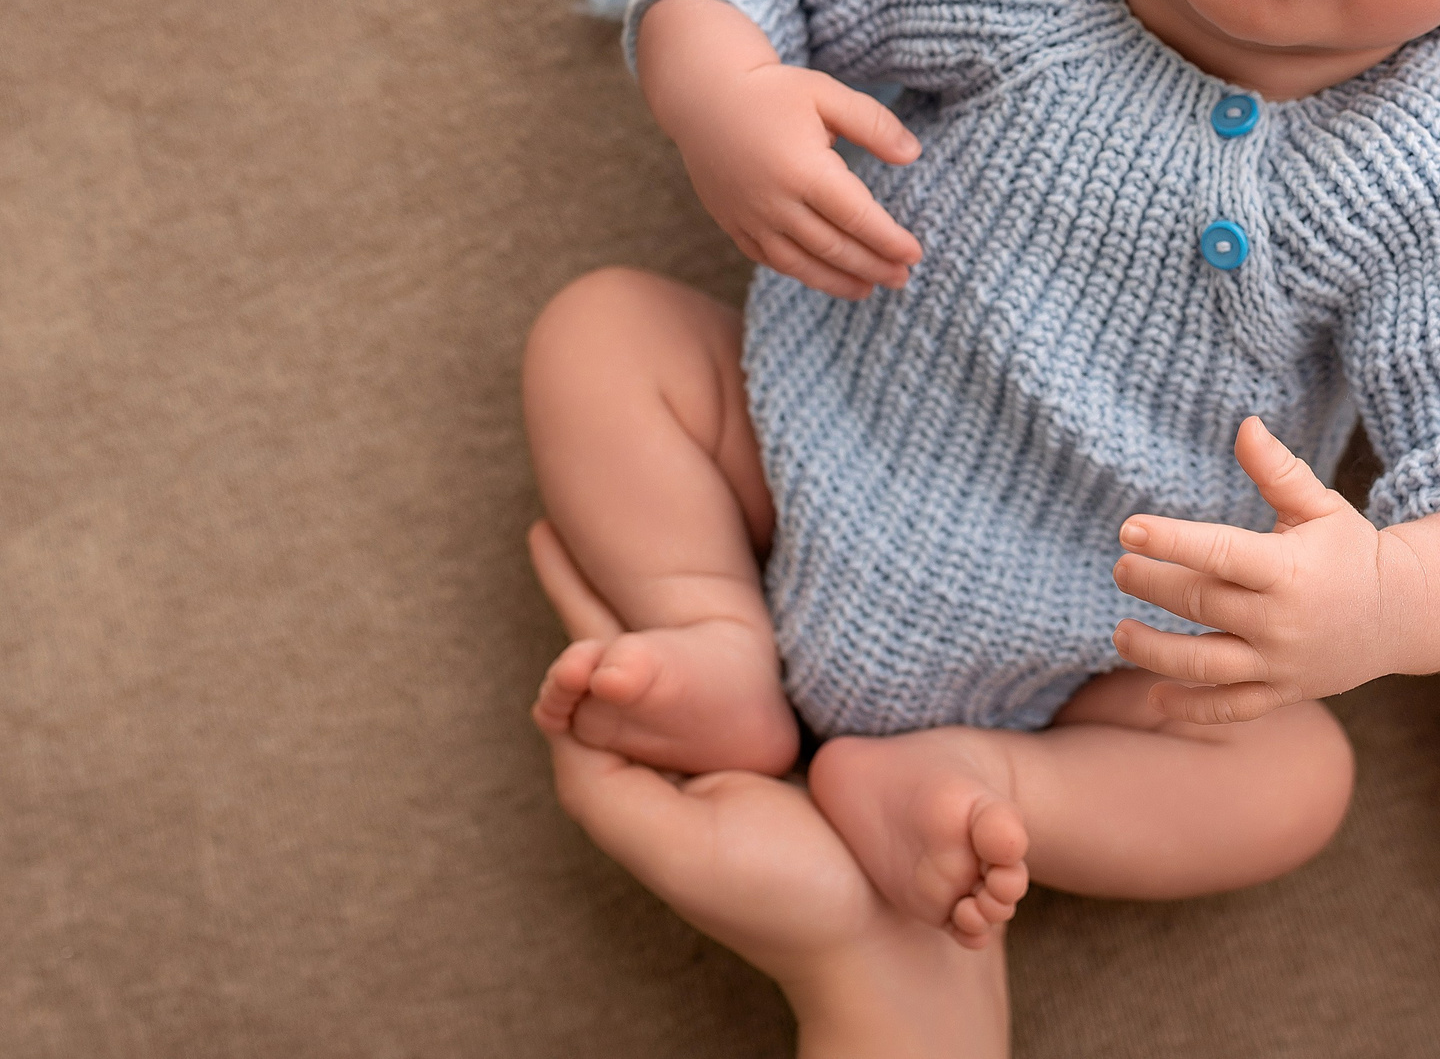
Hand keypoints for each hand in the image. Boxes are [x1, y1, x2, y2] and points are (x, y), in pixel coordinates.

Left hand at [527, 521, 881, 984]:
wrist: (889, 935)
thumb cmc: (782, 898)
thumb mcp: (672, 848)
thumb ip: (600, 781)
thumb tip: (559, 696)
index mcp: (643, 772)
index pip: (588, 670)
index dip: (572, 596)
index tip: (550, 524)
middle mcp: (685, 748)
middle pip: (630, 643)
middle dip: (603, 576)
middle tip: (575, 504)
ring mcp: (742, 736)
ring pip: (686, 641)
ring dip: (661, 584)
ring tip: (646, 511)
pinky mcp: (803, 726)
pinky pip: (753, 652)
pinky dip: (727, 610)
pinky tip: (731, 572)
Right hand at [639, 0, 923, 300]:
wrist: (703, 95)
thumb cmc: (772, 91)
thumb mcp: (827, 94)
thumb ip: (874, 123)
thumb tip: (912, 154)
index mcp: (804, 169)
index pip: (858, 218)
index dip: (889, 240)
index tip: (914, 254)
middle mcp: (775, 201)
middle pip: (834, 247)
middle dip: (872, 267)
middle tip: (902, 278)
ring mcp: (750, 217)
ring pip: (801, 264)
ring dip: (838, 281)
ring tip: (868, 289)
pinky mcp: (732, 223)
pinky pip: (769, 260)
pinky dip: (800, 273)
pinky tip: (823, 276)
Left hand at [1109, 417, 1406, 724]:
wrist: (1401, 614)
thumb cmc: (1349, 549)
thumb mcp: (1319, 505)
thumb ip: (1278, 470)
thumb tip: (1245, 424)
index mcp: (1289, 569)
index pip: (1220, 553)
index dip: (1171, 541)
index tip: (1129, 529)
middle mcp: (1282, 619)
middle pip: (1201, 603)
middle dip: (1153, 585)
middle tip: (1121, 570)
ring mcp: (1281, 662)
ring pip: (1206, 664)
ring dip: (1155, 652)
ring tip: (1121, 633)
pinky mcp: (1282, 692)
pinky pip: (1230, 708)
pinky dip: (1192, 709)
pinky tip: (1155, 698)